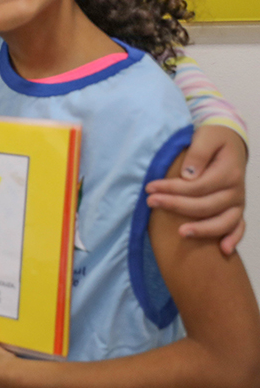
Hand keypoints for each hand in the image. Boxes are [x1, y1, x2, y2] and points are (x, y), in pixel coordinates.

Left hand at [145, 125, 246, 253]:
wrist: (230, 141)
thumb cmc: (214, 138)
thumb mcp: (205, 137)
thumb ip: (198, 154)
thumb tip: (188, 175)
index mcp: (228, 173)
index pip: (196, 186)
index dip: (172, 188)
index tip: (149, 187)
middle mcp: (235, 190)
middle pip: (205, 205)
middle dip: (176, 206)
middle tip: (151, 202)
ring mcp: (237, 202)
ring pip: (223, 222)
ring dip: (203, 229)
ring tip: (181, 233)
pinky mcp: (236, 208)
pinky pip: (238, 227)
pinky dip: (233, 238)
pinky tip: (222, 250)